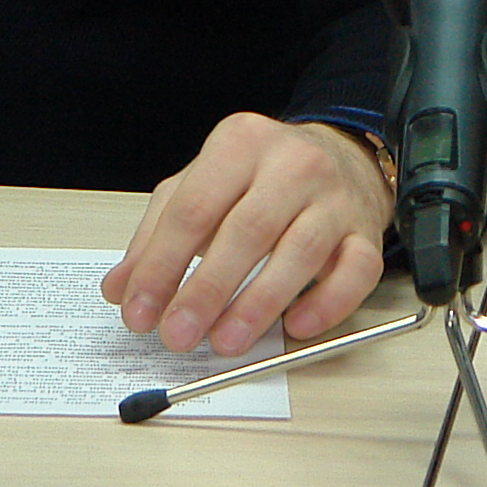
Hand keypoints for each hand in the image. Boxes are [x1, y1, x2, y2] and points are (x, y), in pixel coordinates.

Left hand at [101, 113, 389, 356]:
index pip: (193, 209)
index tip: (139, 312)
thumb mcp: (201, 186)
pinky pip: (356, 270)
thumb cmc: (260, 178)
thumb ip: (157, 233)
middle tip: (176, 335)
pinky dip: (327, 302)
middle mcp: (292, 163)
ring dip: (259, 304)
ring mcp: (335, 197)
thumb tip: (120, 289)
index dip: (161, 265)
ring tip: (224, 342)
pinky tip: (296, 326)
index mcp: (240, 144)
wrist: (341, 157)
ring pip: (301, 251)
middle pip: (247, 230)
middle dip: (206, 291)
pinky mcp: (366, 231)